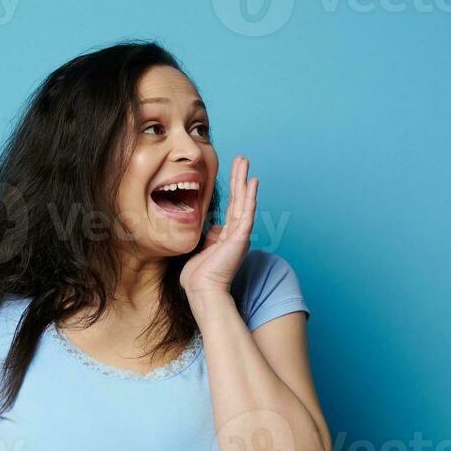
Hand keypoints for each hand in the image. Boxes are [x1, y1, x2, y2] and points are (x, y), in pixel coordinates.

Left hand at [181, 155, 256, 295]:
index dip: (233, 188)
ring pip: (244, 202)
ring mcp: (240, 235)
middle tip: (242, 158)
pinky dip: (250, 196)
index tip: (234, 172)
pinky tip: (252, 182)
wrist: (202, 291)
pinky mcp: (240, 238)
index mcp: (227, 236)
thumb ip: (208, 237)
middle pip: (239, 199)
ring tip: (245, 162)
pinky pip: (247, 213)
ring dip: (244, 180)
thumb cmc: (199, 277)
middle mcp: (236, 233)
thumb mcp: (201, 251)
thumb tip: (213, 227)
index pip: (232, 207)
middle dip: (240, 178)